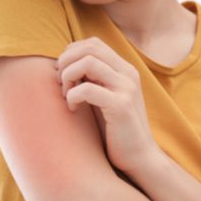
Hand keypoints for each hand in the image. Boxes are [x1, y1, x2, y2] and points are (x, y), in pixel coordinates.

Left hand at [56, 37, 157, 173]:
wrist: (139, 157)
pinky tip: (73, 109)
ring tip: (66, 95)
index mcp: (124, 69)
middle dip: (66, 62)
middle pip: (89, 47)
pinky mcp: (121, 106)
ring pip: (88, 62)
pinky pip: (87, 89)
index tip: (64, 75)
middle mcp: (128, 73)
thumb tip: (63, 63)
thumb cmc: (115, 129)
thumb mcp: (103, 97)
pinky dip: (72, 96)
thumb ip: (92, 79)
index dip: (71, 54)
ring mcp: (126, 88)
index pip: (92, 43)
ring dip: (68, 76)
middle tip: (61, 84)